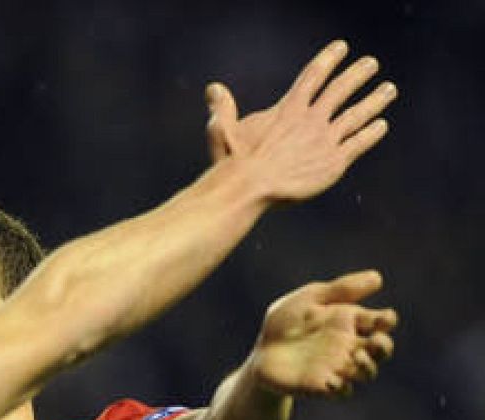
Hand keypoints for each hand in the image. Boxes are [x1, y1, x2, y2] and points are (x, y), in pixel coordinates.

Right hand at [205, 40, 395, 201]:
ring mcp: (325, 140)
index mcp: (288, 110)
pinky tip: (381, 125)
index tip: (341, 47)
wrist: (250, 188)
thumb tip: (213, 88)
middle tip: (372, 63)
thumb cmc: (234, 162)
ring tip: (389, 89)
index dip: (327, 60)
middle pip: (340, 90)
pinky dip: (371, 133)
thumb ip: (222, 109)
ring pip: (356, 115)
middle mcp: (311, 120)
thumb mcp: (223, 131)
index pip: (312, 77)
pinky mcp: (334, 162)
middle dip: (357, 74)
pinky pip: (358, 143)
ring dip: (375, 100)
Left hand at [248, 269, 396, 397]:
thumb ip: (340, 289)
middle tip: (376, 341)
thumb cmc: (286, 323)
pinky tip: (331, 379)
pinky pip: (342, 391)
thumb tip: (377, 277)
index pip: (380, 322)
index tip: (383, 318)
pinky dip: (342, 387)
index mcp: (348, 322)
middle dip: (385, 346)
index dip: (387, 320)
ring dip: (368, 366)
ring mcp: (338, 367)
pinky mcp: (322, 386)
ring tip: (357, 356)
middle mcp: (349, 346)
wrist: (261, 351)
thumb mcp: (309, 299)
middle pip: (381, 350)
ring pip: (367, 372)